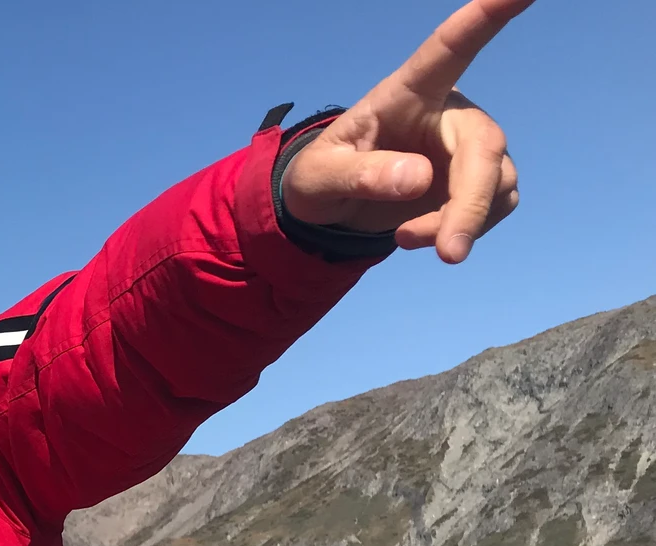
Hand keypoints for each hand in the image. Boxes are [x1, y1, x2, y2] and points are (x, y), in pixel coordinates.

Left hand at [281, 0, 530, 262]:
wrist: (330, 209)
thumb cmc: (320, 177)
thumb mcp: (317, 179)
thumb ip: (359, 175)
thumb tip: (420, 177)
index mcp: (407, 91)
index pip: (449, 48)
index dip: (485, 17)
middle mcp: (450, 112)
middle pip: (486, 145)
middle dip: (470, 202)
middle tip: (448, 254)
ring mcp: (469, 148)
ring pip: (496, 183)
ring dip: (459, 222)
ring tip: (404, 238)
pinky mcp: (479, 182)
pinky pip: (493, 208)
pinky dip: (462, 230)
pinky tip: (422, 236)